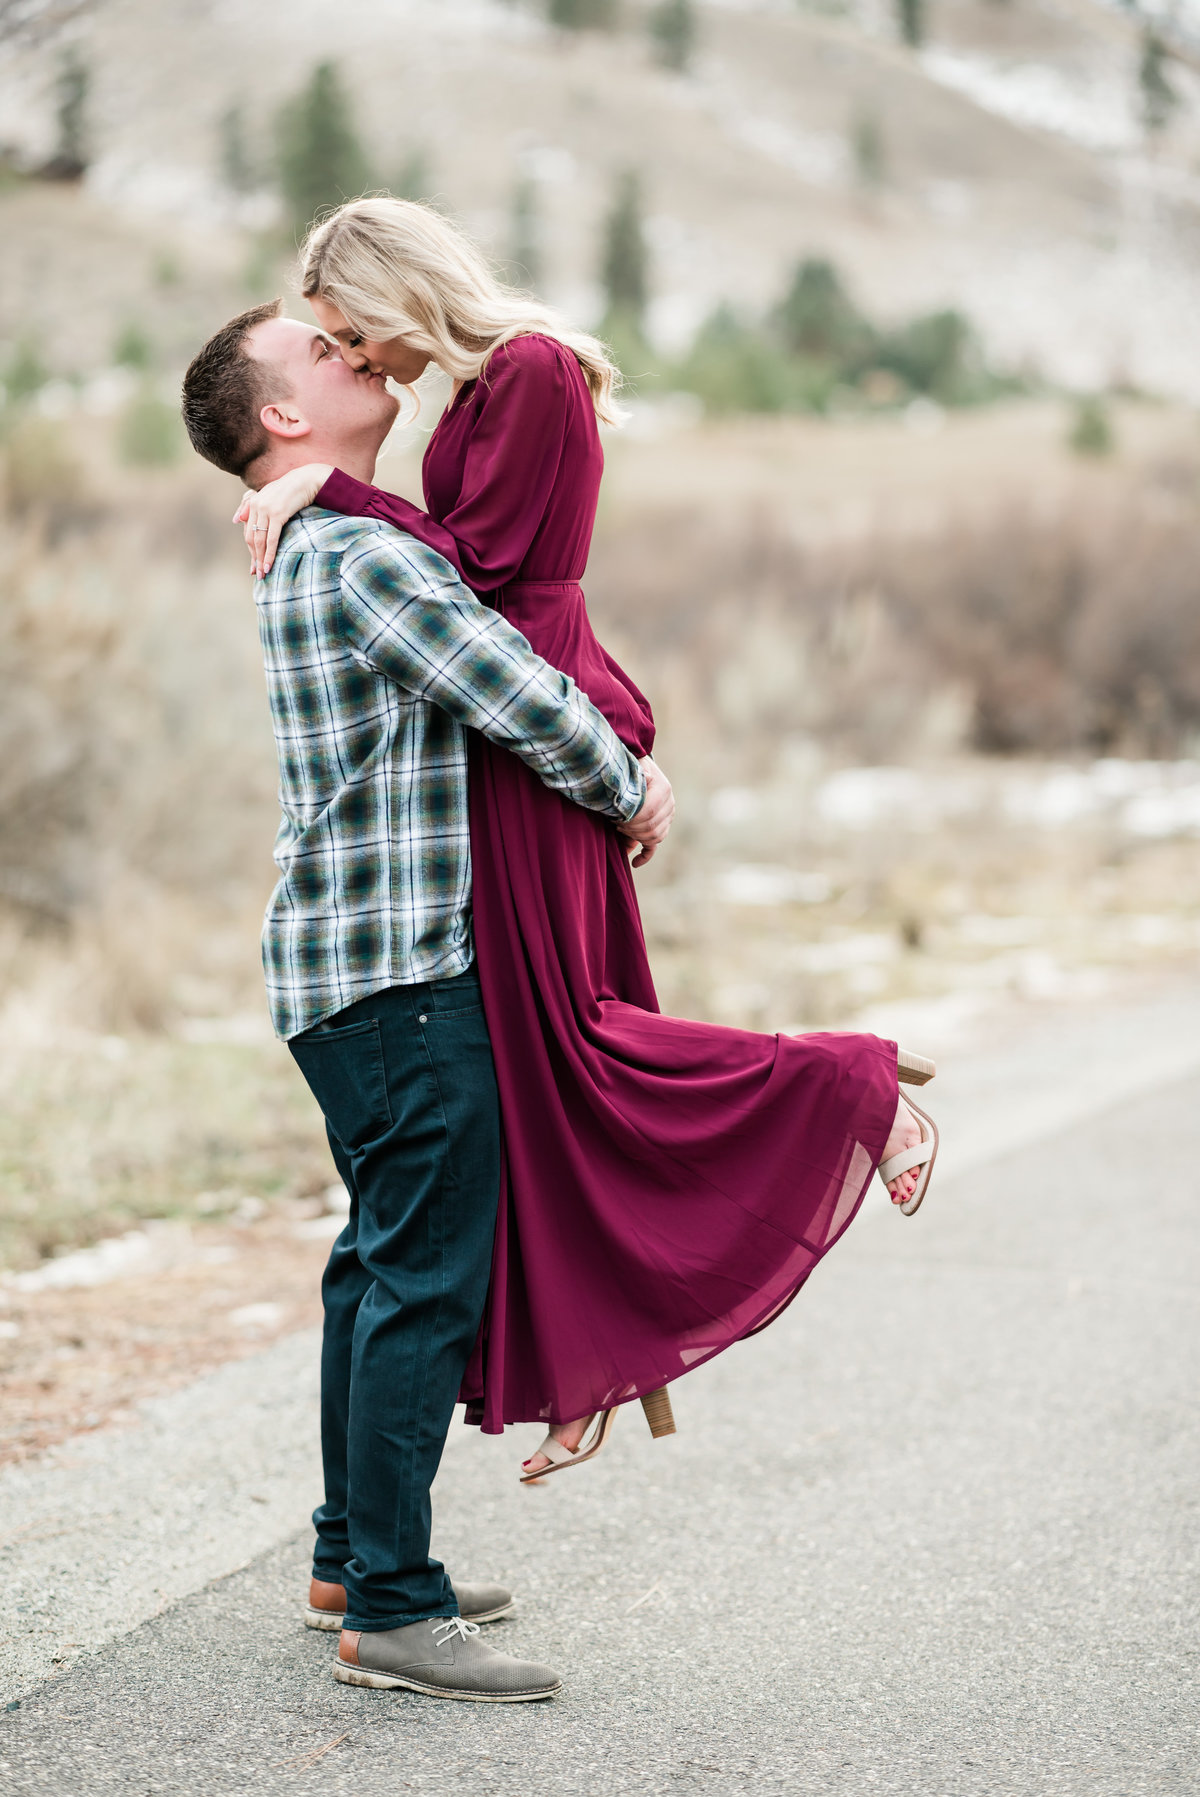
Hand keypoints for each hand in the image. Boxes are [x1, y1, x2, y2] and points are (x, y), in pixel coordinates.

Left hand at [234, 463, 331, 577]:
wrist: (307, 480)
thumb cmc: (291, 489)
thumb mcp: (269, 496)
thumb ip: (251, 505)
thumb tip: (235, 520)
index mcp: (252, 502)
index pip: (248, 532)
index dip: (250, 550)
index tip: (253, 566)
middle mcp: (256, 505)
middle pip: (251, 538)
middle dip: (254, 558)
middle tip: (257, 574)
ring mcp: (266, 510)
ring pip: (259, 540)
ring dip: (260, 559)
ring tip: (263, 574)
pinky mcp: (277, 514)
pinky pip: (271, 538)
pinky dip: (269, 553)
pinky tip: (269, 564)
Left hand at [618, 756, 674, 867]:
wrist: (638, 770)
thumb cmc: (632, 769)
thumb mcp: (633, 767)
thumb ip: (637, 774)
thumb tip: (644, 779)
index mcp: (664, 789)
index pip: (651, 811)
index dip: (633, 818)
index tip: (617, 816)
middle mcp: (669, 804)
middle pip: (652, 827)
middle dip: (631, 828)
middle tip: (615, 822)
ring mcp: (667, 818)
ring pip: (654, 837)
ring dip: (635, 837)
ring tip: (620, 829)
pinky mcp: (660, 827)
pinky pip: (654, 846)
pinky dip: (644, 856)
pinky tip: (634, 863)